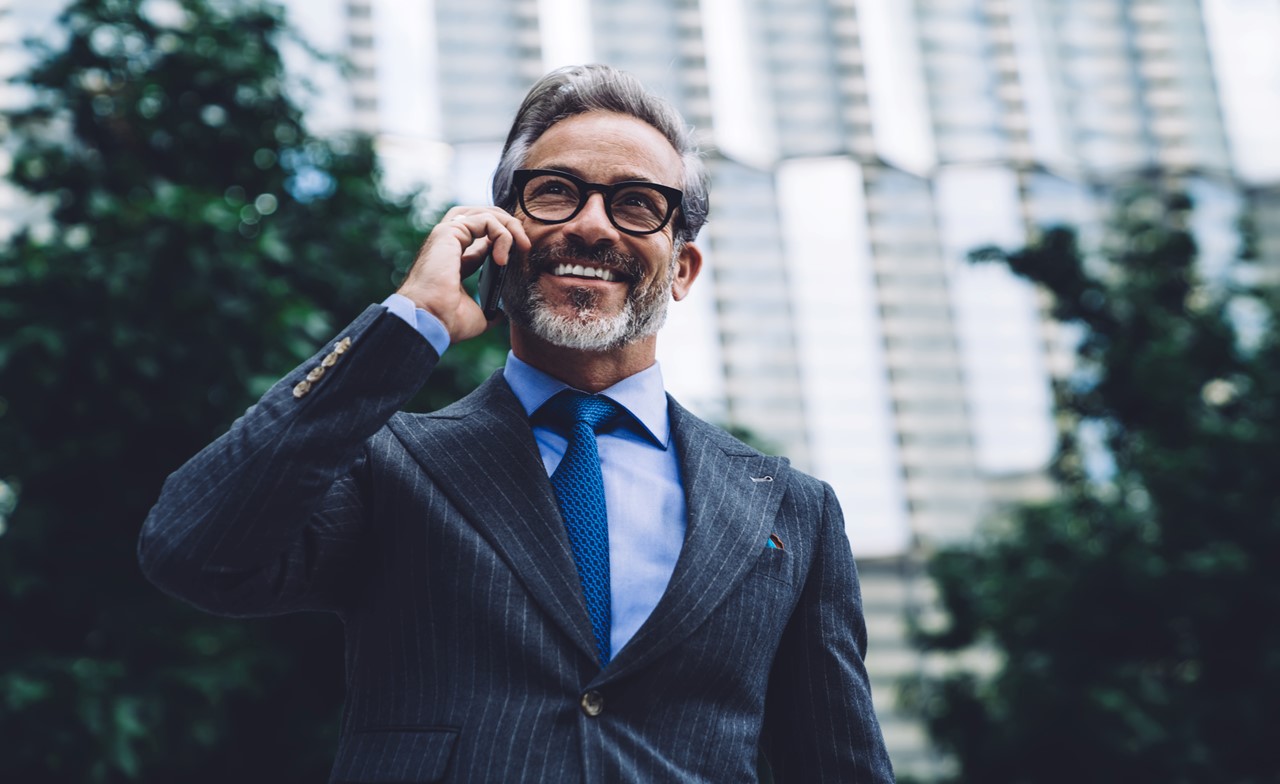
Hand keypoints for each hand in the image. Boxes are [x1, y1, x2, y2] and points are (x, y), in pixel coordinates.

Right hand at [397, 206, 530, 343]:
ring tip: (522, 245)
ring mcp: (447, 235)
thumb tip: (499, 313)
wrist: (431, 321)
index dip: (504, 240)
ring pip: (485, 213)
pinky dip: (501, 234)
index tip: (521, 254)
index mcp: (455, 260)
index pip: (482, 238)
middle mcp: (449, 243)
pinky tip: (502, 258)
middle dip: (508, 224)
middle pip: (483, 216)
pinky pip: (485, 220)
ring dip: (509, 225)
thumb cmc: (448, 321)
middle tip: (525, 244)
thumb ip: (488, 308)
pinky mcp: (449, 231)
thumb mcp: (477, 315)